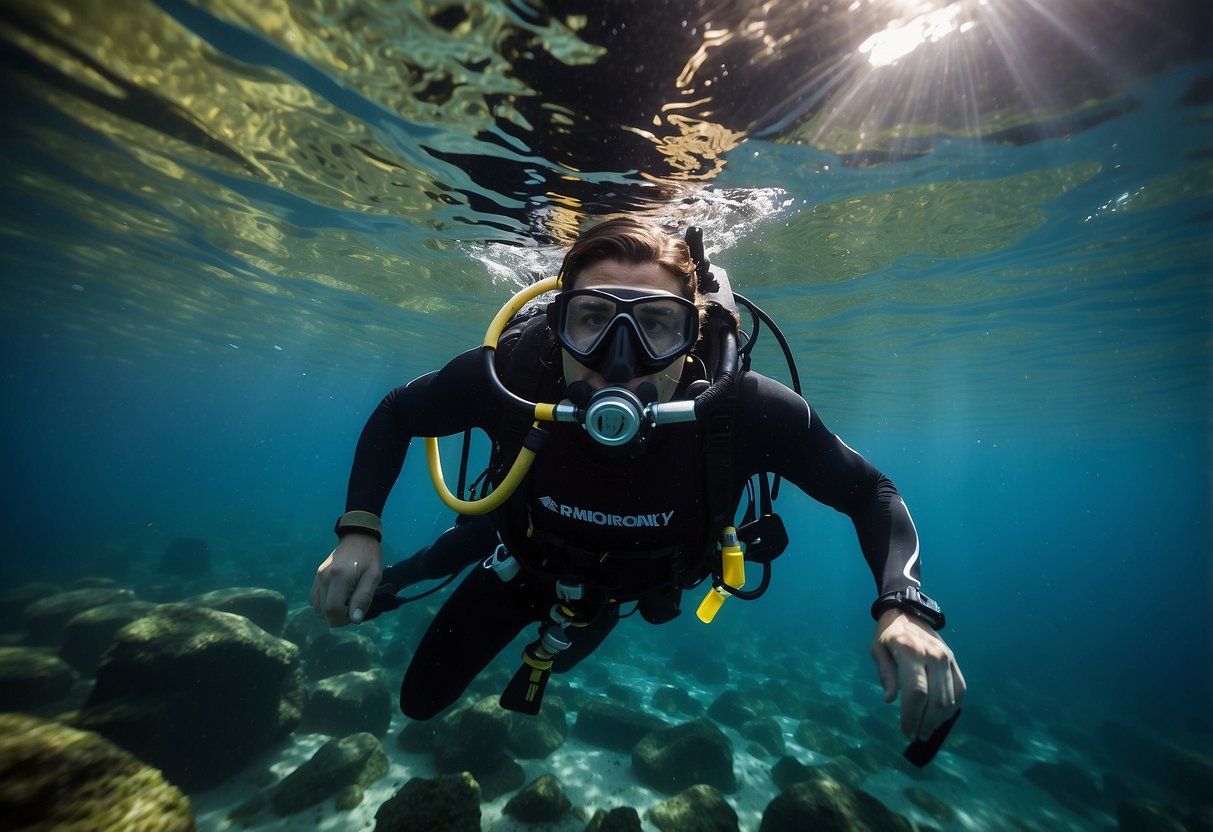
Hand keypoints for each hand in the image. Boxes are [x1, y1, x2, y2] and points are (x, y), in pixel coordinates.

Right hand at [310, 534, 382, 625]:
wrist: (357, 537)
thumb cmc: (369, 557)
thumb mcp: (374, 576)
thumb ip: (363, 598)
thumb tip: (355, 620)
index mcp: (339, 577)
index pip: (332, 611)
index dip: (344, 620)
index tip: (355, 613)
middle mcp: (324, 578)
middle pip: (323, 613)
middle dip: (339, 617)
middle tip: (354, 605)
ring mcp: (318, 577)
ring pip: (317, 609)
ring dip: (331, 611)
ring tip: (347, 600)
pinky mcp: (316, 577)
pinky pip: (314, 600)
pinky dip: (325, 604)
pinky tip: (338, 596)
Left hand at [870, 609, 965, 739]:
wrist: (908, 612)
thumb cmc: (888, 635)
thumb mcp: (878, 650)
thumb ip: (886, 675)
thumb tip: (891, 701)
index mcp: (910, 652)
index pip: (916, 692)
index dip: (911, 716)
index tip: (905, 731)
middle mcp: (933, 655)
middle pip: (936, 699)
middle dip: (926, 723)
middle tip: (916, 736)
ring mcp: (947, 658)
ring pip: (949, 698)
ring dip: (939, 720)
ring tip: (926, 730)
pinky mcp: (954, 661)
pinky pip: (960, 689)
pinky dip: (952, 707)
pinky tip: (940, 718)